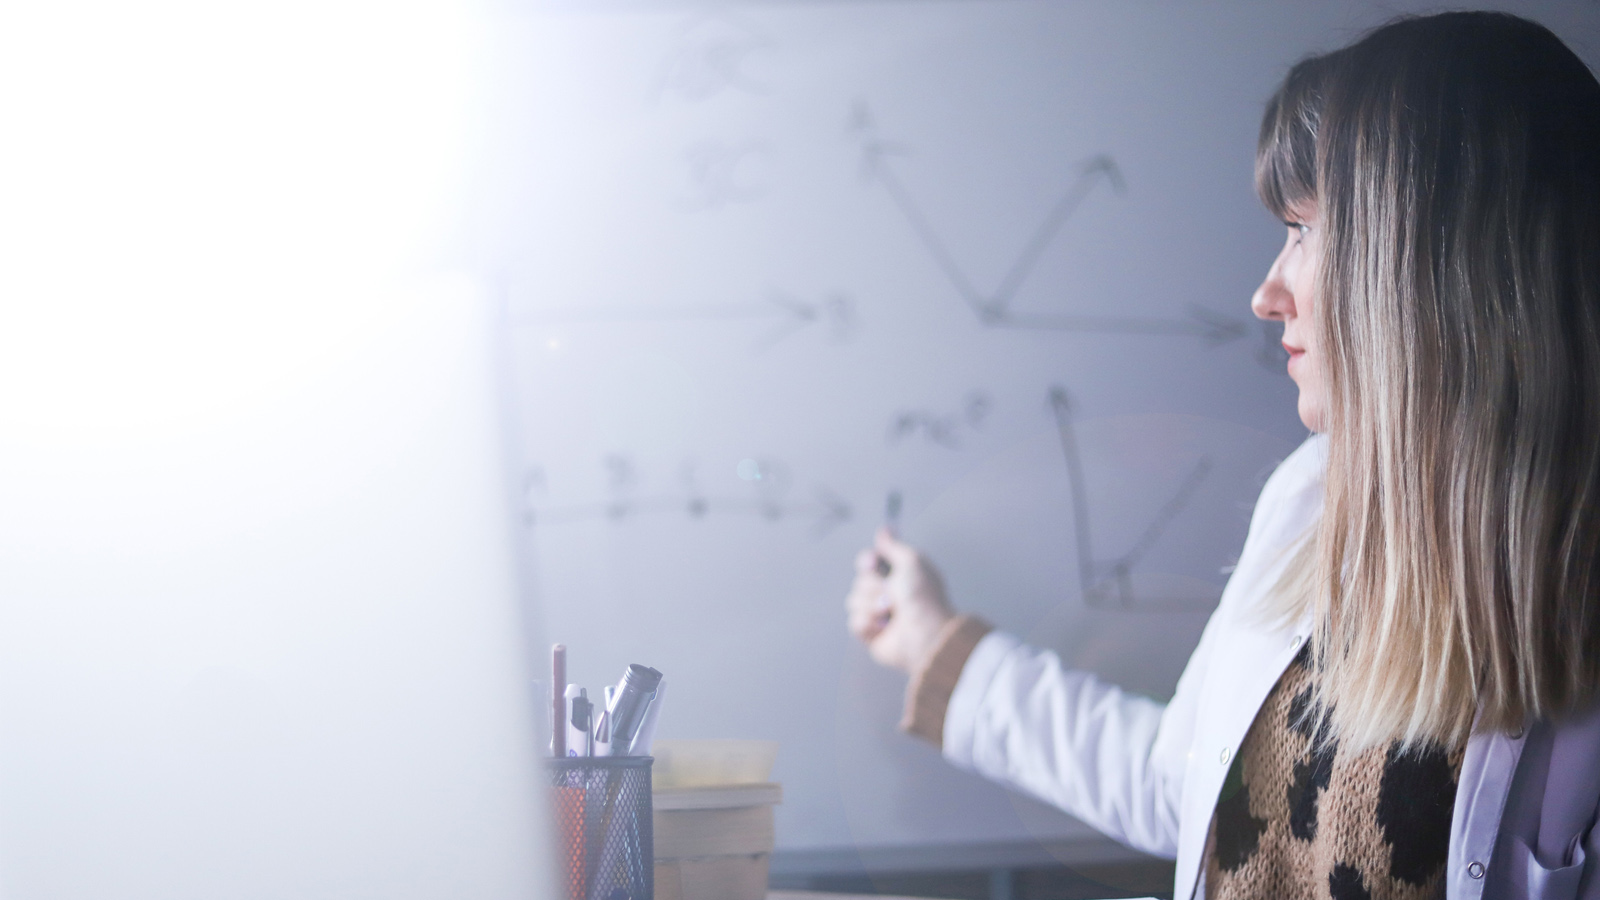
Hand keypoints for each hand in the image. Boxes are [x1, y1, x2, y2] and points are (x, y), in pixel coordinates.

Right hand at [845, 529, 955, 673]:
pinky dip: (868, 623)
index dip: (867, 562)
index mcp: (898, 576)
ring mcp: (878, 614)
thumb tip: (884, 529)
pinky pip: (855, 622)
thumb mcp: (912, 562)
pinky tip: (884, 627)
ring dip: (871, 605)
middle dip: (873, 587)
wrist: (925, 634)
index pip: (869, 562)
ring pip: (853, 601)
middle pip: (859, 581)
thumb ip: (894, 546)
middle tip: (891, 595)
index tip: (872, 563)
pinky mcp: (871, 634)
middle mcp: (887, 594)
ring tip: (890, 612)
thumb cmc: (923, 597)